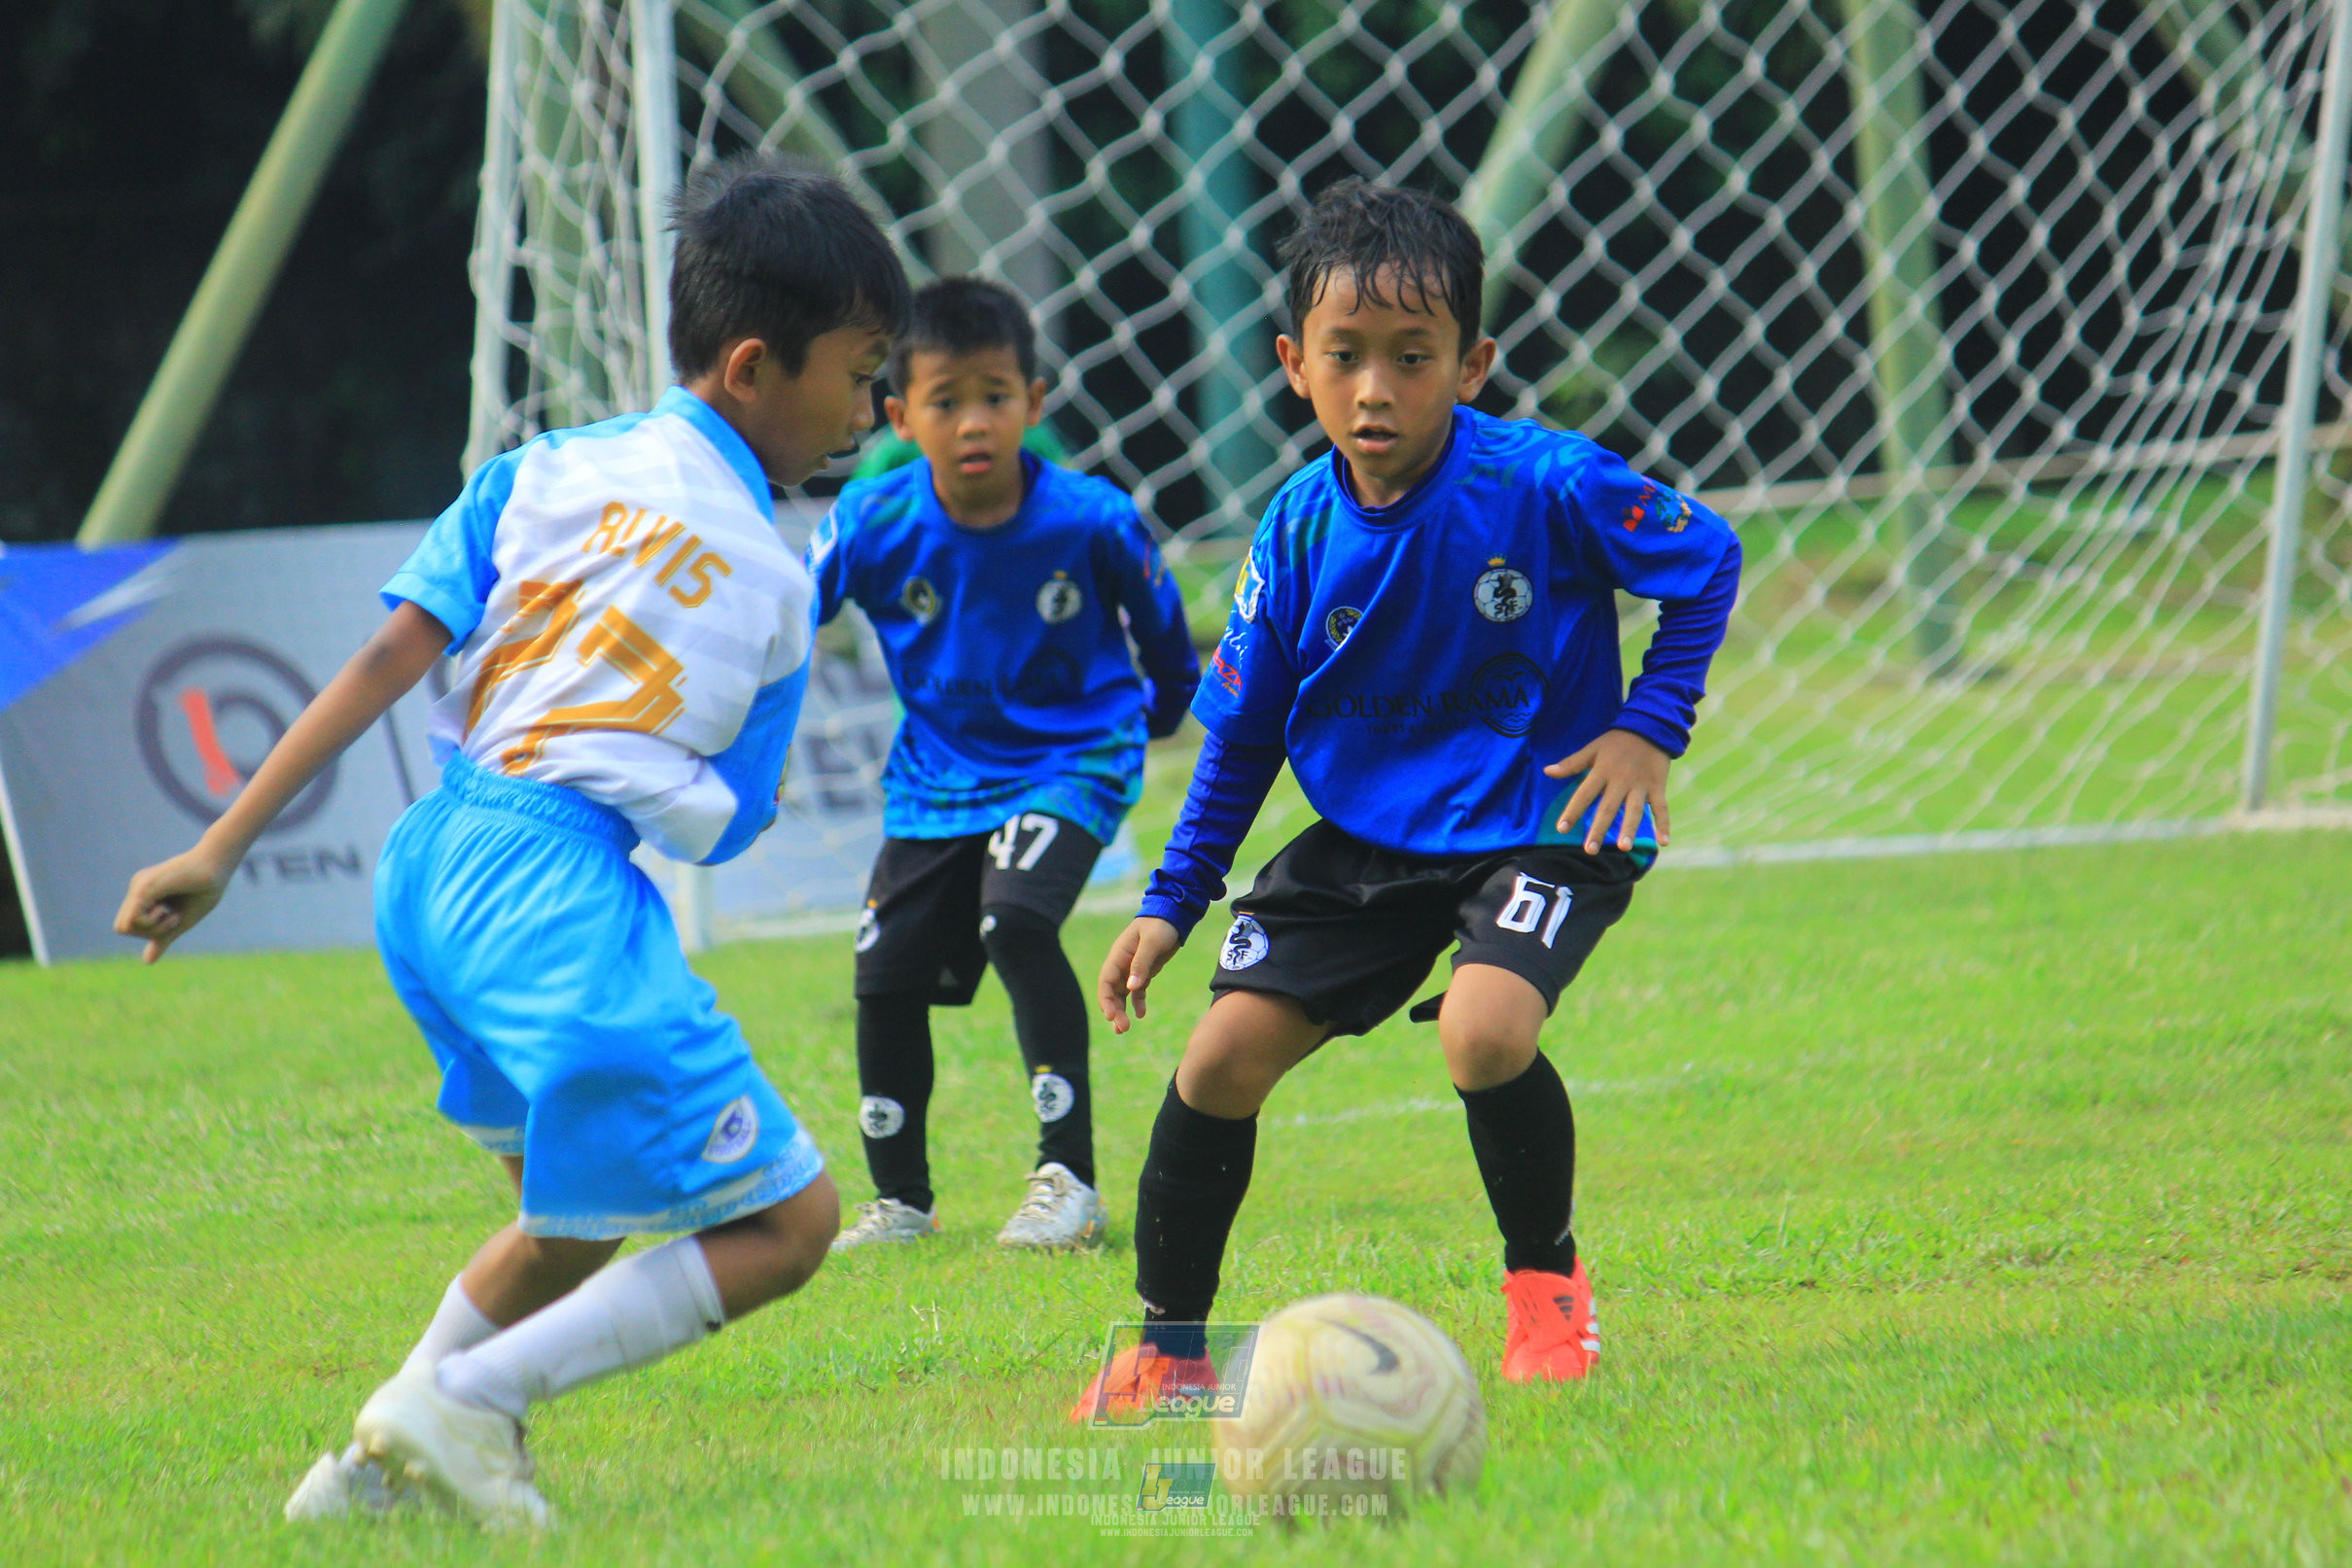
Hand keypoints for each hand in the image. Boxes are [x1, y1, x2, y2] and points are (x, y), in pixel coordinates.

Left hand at [114, 846, 233, 963]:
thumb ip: (163, 938)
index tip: (173, 919)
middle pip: (123, 928)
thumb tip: (147, 962)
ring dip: (152, 928)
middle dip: (148, 932)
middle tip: (173, 918)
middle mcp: (137, 889)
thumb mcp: (181, 921)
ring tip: (173, 914)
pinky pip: (134, 919)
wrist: (217, 865)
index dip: (148, 932)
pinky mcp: (144, 887)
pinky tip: (171, 912)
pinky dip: (153, 923)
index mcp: (143, 896)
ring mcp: (138, 886)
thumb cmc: (205, 890)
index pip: (129, 927)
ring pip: (125, 926)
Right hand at [1098, 916, 1181, 1033]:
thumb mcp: (1152, 942)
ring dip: (1122, 1011)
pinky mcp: (1144, 972)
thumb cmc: (1161, 925)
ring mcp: (1132, 969)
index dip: (1105, 1000)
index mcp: (1119, 955)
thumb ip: (1141, 964)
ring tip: (1124, 1029)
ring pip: (1122, 994)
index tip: (1111, 1017)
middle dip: (1114, 1010)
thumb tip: (1131, 988)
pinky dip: (1137, 1003)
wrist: (1173, 915)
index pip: (1106, 981)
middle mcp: (1122, 964)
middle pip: (1112, 992)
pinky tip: (1141, 1014)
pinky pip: (1137, 992)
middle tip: (1122, 1028)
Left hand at [1544, 728, 1672, 852]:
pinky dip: (1664, 824)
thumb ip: (1571, 763)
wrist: (1650, 726)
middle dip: (1599, 829)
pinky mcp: (1657, 787)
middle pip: (1608, 808)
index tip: (1561, 829)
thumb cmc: (1616, 741)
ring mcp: (1640, 785)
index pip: (1584, 795)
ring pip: (1634, 810)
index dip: (1572, 812)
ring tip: (1624, 848)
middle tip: (1590, 850)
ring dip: (1629, 829)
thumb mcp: (1592, 749)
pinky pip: (1661, 808)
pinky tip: (1664, 842)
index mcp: (1602, 771)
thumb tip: (1547, 771)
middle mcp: (1621, 781)